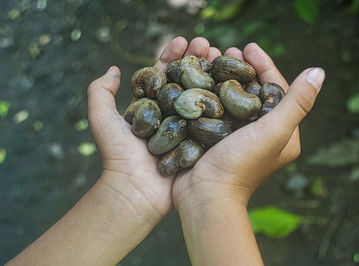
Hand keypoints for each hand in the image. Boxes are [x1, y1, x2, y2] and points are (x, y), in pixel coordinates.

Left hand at [87, 36, 222, 221]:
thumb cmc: (117, 155)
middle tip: (208, 43)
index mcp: (151, 107)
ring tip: (222, 56)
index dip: (173, 56)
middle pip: (186, 81)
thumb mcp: (102, 119)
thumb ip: (99, 92)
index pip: (163, 75)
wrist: (136, 191)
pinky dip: (223, 101)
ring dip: (212, 74)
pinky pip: (213, 119)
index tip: (183, 40)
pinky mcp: (201, 142)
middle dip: (197, 60)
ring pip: (201, 96)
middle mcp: (171, 115)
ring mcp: (188, 128)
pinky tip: (233, 84)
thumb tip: (113, 69)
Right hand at [173, 43, 324, 210]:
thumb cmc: (240, 165)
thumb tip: (319, 71)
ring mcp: (238, 136)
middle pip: (254, 91)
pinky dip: (209, 90)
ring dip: (224, 75)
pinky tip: (199, 78)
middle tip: (228, 49)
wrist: (204, 196)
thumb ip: (297, 103)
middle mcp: (262, 134)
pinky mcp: (217, 138)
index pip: (277, 90)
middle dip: (243, 68)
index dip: (265, 65)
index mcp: (282, 133)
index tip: (249, 47)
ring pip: (233, 97)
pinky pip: (216, 107)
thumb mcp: (273, 132)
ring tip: (212, 58)